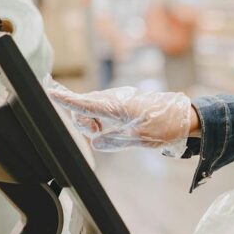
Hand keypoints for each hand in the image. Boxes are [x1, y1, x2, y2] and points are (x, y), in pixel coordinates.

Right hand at [47, 78, 193, 153]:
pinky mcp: (123, 102)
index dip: (66, 99)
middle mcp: (115, 99)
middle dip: (83, 121)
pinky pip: (102, 110)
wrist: (185, 117)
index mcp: (117, 106)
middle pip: (84, 108)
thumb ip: (114, 140)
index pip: (85, 103)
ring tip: (111, 132)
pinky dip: (101, 119)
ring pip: (92, 109)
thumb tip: (95, 142)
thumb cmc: (165, 126)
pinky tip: (112, 128)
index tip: (49, 91)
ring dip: (93, 121)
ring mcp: (118, 99)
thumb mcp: (140, 139)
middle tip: (100, 133)